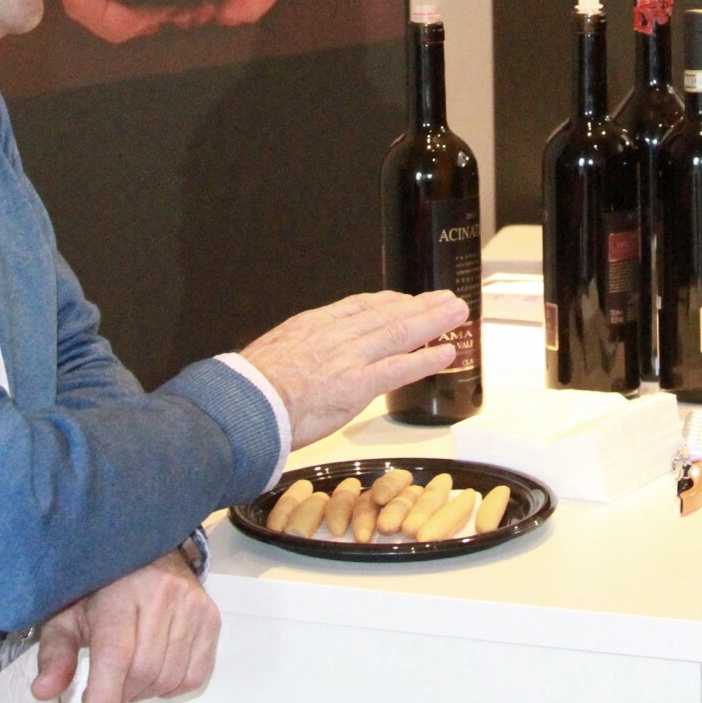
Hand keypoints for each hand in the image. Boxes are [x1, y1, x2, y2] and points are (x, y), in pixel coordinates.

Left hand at [31, 550, 218, 702]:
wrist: (148, 551)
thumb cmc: (105, 586)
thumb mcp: (68, 614)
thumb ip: (56, 654)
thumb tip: (44, 690)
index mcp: (119, 591)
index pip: (116, 651)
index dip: (106, 692)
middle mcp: (162, 593)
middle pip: (143, 670)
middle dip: (120, 692)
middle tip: (106, 687)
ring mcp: (191, 604)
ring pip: (169, 676)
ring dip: (144, 691)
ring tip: (129, 675)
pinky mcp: (210, 617)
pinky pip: (193, 675)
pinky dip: (171, 686)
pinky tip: (156, 669)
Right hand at [240, 290, 467, 446]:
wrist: (245, 404)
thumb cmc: (250, 388)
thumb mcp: (271, 353)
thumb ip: (294, 354)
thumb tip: (295, 364)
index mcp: (314, 326)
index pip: (360, 306)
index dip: (388, 301)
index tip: (405, 299)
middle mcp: (337, 336)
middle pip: (388, 313)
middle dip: (420, 305)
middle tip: (445, 298)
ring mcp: (350, 358)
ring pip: (400, 332)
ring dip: (432, 321)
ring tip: (456, 313)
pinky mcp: (358, 385)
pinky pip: (400, 368)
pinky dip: (426, 359)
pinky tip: (446, 353)